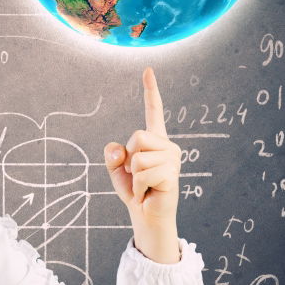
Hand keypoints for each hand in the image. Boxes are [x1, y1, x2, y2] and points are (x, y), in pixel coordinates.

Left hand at [103, 67, 181, 263]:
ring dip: (133, 177)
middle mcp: (167, 146)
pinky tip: (148, 193)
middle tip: (138, 176)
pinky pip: (143, 174)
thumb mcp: (115, 169)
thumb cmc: (133, 190)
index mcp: (154, 140)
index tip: (148, 69)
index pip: (154, 111)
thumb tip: (119, 148)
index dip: (151, 90)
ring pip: (138, 157)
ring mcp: (172, 159)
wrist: (145, 214)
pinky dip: (138, 187)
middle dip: (129, 158)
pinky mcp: (172, 174)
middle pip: (137, 136)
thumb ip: (112, 155)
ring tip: (144, 186)